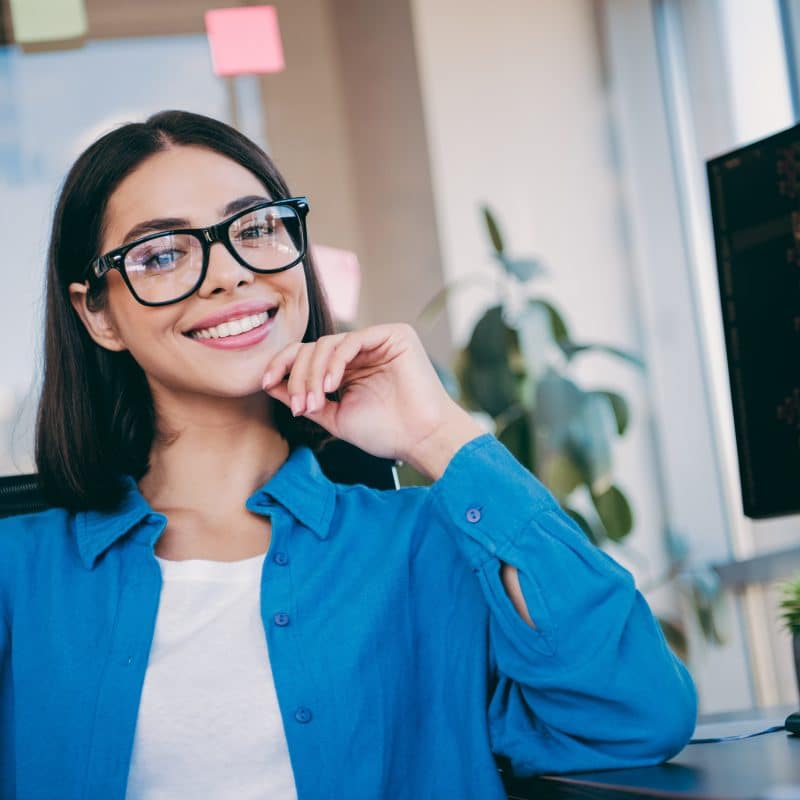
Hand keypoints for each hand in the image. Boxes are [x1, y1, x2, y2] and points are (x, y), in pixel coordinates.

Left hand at [261, 323, 483, 475]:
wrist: (420, 439)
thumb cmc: (385, 433)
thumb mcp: (334, 416)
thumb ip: (304, 398)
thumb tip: (269, 383)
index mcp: (348, 368)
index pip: (308, 356)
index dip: (283, 366)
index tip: (264, 383)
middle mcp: (361, 351)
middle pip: (313, 348)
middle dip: (298, 376)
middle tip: (299, 405)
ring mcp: (378, 341)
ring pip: (328, 343)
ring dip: (313, 372)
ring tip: (314, 401)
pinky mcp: (394, 335)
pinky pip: (351, 340)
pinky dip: (335, 362)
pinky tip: (331, 385)